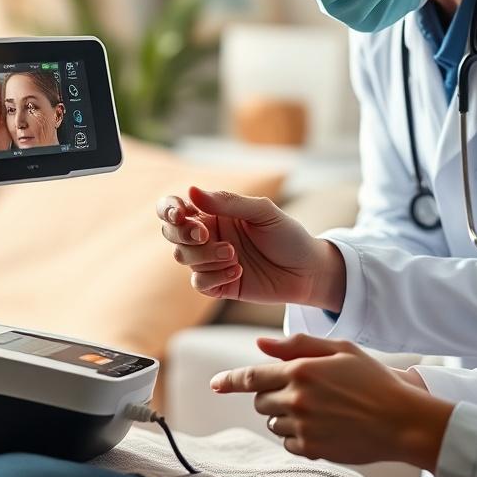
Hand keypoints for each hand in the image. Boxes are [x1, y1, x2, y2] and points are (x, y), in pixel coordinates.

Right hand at [156, 187, 345, 309]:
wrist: (308, 271)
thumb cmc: (288, 235)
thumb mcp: (263, 212)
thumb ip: (228, 202)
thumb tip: (191, 191)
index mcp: (214, 212)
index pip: (176, 207)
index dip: (169, 209)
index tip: (181, 213)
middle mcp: (209, 235)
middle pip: (172, 233)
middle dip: (183, 233)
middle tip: (205, 234)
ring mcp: (212, 261)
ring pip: (183, 257)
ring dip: (206, 255)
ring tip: (234, 255)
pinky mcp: (219, 285)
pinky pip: (199, 282)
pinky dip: (214, 276)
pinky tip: (238, 271)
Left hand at [210, 334, 452, 468]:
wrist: (401, 421)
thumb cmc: (374, 380)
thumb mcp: (340, 349)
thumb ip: (298, 344)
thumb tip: (261, 345)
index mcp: (302, 369)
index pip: (252, 376)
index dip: (230, 380)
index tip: (216, 384)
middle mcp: (297, 398)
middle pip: (260, 400)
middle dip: (271, 394)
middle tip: (300, 390)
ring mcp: (303, 426)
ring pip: (272, 422)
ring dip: (284, 415)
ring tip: (317, 408)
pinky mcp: (312, 449)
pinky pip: (287, 442)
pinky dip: (296, 435)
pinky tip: (322, 426)